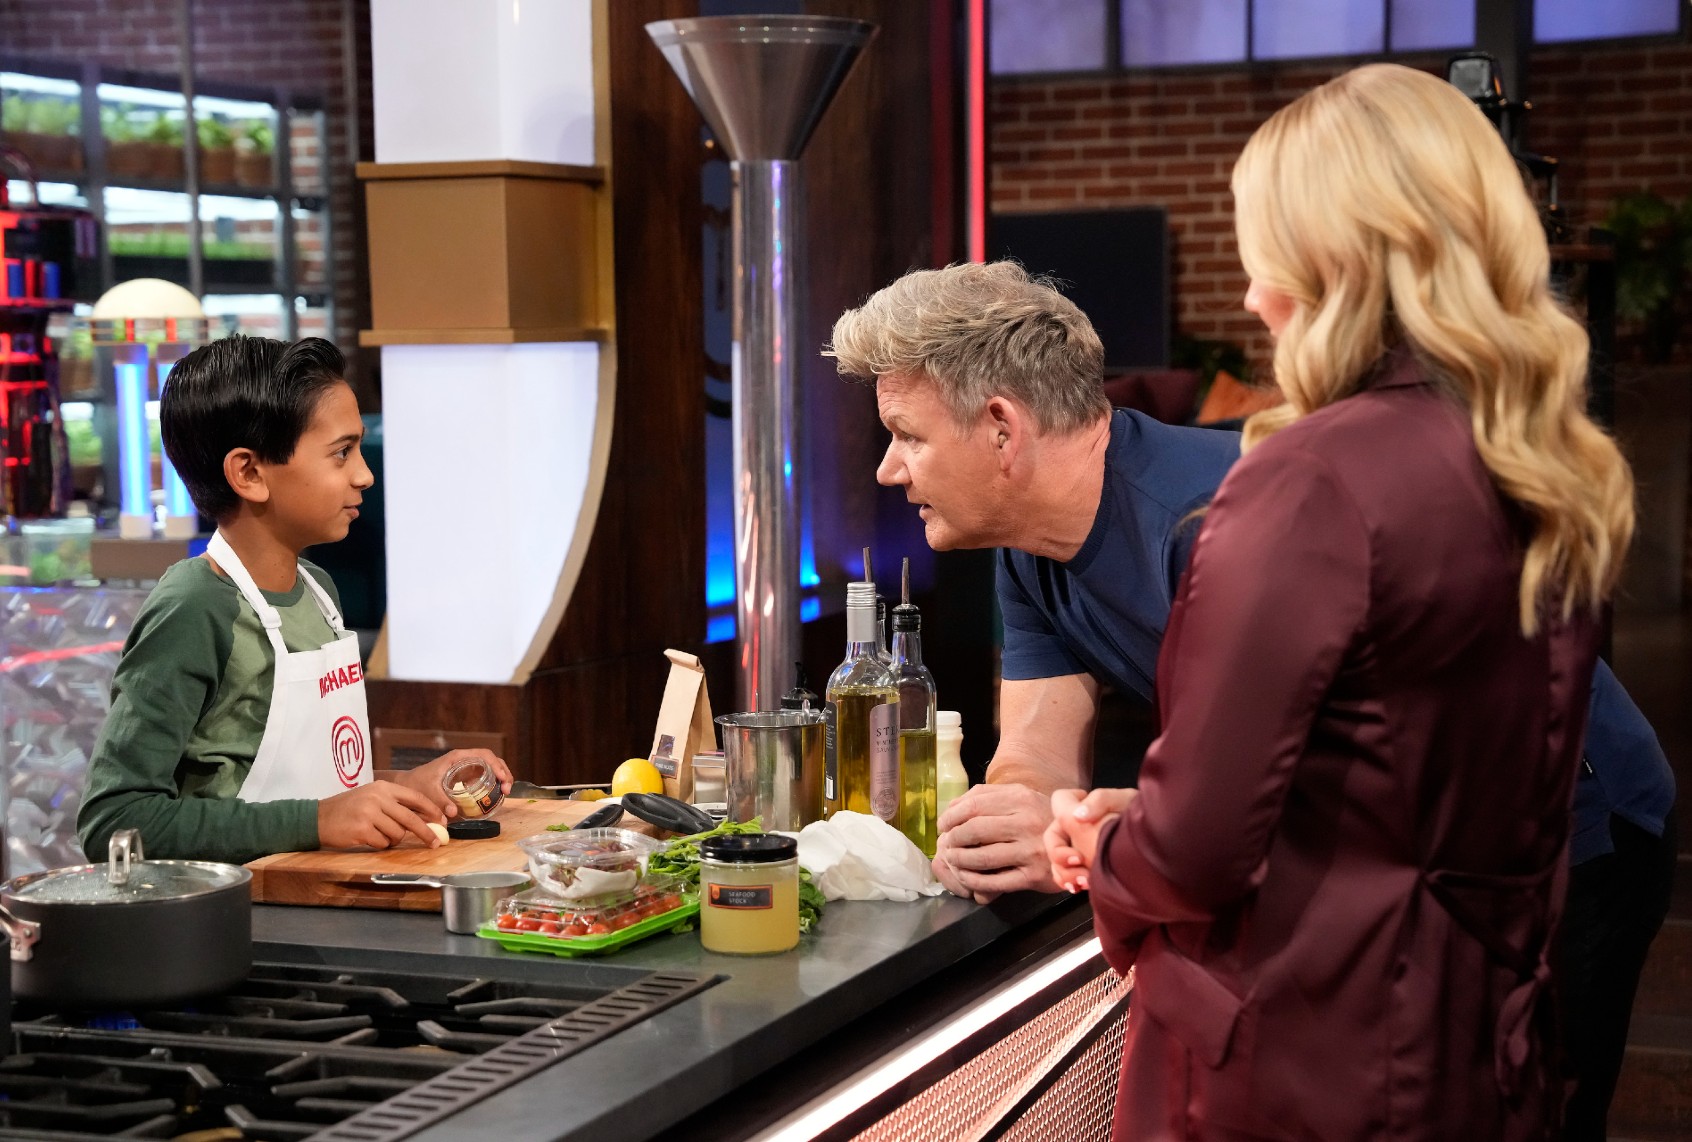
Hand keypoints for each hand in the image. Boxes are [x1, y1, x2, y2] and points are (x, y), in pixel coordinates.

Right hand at [318, 781, 444, 849]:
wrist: (317, 817)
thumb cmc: (348, 809)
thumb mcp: (372, 797)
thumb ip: (394, 805)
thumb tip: (424, 820)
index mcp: (383, 787)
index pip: (415, 798)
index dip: (431, 811)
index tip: (443, 821)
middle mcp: (378, 798)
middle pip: (411, 819)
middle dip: (426, 832)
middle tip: (435, 843)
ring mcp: (370, 813)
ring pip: (397, 834)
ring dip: (392, 839)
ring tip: (378, 833)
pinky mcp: (362, 830)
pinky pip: (383, 843)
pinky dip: (379, 844)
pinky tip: (367, 838)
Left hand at [384, 749, 513, 818]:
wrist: (407, 785)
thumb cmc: (416, 784)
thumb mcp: (428, 792)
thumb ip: (440, 802)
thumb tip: (454, 813)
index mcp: (458, 757)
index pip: (484, 755)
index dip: (497, 765)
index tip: (502, 779)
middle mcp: (464, 760)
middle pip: (492, 761)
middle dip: (503, 773)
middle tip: (507, 790)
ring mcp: (465, 768)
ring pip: (490, 769)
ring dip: (500, 779)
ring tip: (505, 794)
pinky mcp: (464, 778)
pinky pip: (484, 778)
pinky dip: (492, 784)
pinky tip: (494, 796)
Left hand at [932, 783, 1060, 903]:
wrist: (1080, 841)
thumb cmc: (1041, 817)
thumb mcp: (1021, 796)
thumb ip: (987, 796)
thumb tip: (952, 808)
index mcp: (1020, 798)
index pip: (973, 806)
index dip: (951, 817)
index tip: (943, 825)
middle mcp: (1025, 821)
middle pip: (973, 830)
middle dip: (952, 839)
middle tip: (946, 844)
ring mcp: (1030, 850)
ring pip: (980, 857)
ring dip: (959, 860)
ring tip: (952, 859)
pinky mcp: (1033, 876)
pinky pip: (994, 881)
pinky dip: (973, 881)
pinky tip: (966, 877)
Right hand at [1045, 787, 1137, 892]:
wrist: (1157, 846)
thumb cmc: (1139, 819)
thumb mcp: (1123, 802)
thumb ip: (1099, 801)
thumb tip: (1078, 815)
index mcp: (1082, 811)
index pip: (1059, 802)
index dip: (1063, 808)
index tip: (1079, 820)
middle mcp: (1077, 831)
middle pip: (1053, 841)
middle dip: (1060, 853)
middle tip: (1078, 860)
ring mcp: (1081, 853)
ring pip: (1057, 863)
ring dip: (1065, 872)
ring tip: (1084, 880)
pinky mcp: (1088, 871)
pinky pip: (1067, 878)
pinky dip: (1070, 882)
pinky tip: (1080, 887)